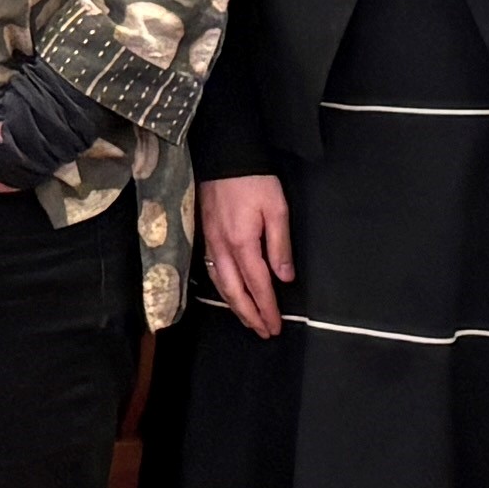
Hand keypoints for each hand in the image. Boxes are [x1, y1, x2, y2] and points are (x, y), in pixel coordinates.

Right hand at [198, 170, 292, 337]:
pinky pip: (211, 271)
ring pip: (220, 284)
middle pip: (234, 291)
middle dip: (249, 315)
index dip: (267, 308)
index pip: (257, 284)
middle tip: (263, 332)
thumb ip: (280, 246)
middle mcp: (222, 248)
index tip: (275, 326)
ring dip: (234, 306)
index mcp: (242, 243)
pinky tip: (229, 293)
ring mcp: (210, 242)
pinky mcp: (205, 235)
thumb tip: (284, 278)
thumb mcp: (277, 209)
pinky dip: (222, 289)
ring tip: (248, 320)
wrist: (224, 156)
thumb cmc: (254, 181)